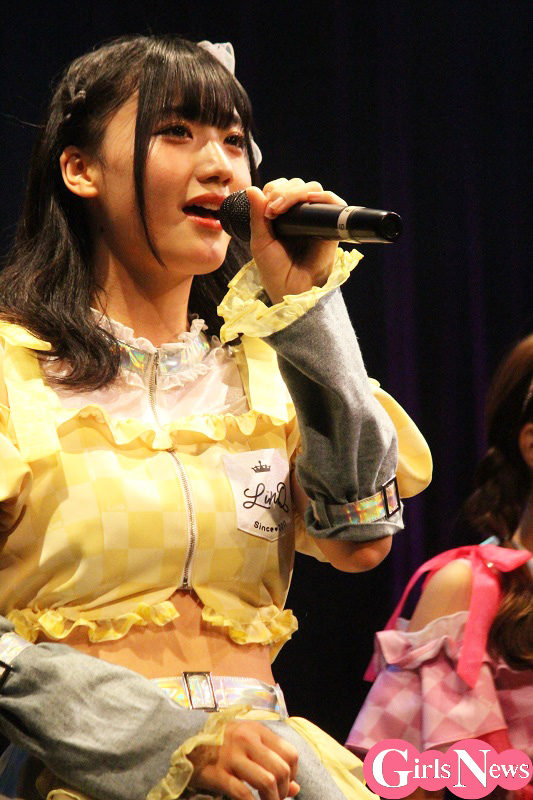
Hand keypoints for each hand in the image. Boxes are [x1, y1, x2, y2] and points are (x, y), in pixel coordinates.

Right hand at [188, 719, 299, 799]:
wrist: (188, 742)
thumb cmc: (224, 743)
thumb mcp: (250, 743)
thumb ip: (273, 760)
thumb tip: (296, 788)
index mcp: (257, 730)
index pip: (290, 753)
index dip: (294, 774)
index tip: (286, 785)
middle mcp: (247, 740)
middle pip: (281, 769)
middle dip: (284, 791)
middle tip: (277, 799)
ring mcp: (232, 756)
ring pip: (266, 781)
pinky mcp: (218, 773)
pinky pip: (242, 793)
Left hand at [247, 178, 345, 304]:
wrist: (292, 290)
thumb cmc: (275, 270)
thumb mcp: (260, 241)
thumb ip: (256, 216)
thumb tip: (252, 188)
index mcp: (284, 216)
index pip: (281, 188)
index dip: (273, 190)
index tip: (265, 208)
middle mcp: (301, 215)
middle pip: (297, 185)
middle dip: (283, 191)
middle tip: (272, 210)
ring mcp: (316, 220)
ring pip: (313, 189)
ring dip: (296, 192)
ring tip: (280, 207)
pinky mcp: (331, 227)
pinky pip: (333, 203)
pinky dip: (323, 197)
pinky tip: (309, 199)